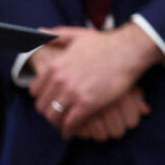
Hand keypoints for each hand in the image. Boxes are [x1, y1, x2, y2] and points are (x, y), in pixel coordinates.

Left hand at [29, 23, 163, 133]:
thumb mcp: (77, 35)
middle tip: (58, 115)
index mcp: (55, 66)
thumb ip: (55, 36)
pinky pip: (70, 123)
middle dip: (49, 112)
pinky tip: (73, 131)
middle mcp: (60, 80)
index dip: (42, 97)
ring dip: (57, 123)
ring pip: (54, 117)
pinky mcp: (87, 104)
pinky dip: (69, 130)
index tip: (51, 101)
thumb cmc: (106, 43)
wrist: (129, 50)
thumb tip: (37, 33)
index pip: (35, 91)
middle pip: (43, 106)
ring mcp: (73, 93)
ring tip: (64, 125)